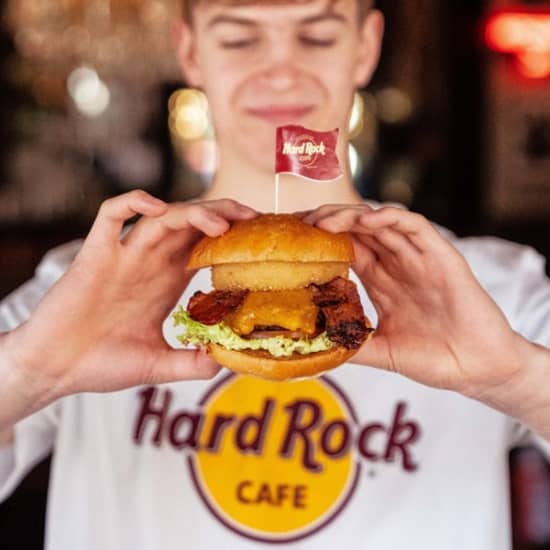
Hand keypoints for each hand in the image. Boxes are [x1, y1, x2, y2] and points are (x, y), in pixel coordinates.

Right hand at [4, 191, 256, 407]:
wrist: (54, 370)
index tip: (260, 238)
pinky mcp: (95, 255)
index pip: (205, 246)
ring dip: (192, 213)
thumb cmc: (101, 365)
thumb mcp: (157, 365)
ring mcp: (123, 256)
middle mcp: (149, 262)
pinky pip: (109, 216)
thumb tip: (224, 360)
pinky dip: (131, 204)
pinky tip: (155, 208)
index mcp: (166, 281)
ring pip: (162, 217)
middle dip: (223, 215)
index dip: (233, 237)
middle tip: (254, 220)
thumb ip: (190, 363)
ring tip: (221, 224)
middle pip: (191, 224)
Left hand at [303, 205, 527, 396]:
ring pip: (380, 223)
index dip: (319, 239)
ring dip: (349, 216)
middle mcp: (397, 264)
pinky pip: (415, 227)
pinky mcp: (442, 257)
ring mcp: (419, 258)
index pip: (345, 247)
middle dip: (326, 221)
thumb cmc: (436, 359)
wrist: (480, 369)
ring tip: (322, 221)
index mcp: (381, 280)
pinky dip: (390, 219)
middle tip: (299, 225)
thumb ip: (352, 346)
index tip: (291, 238)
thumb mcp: (383, 352)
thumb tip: (315, 351)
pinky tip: (366, 221)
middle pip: (357, 229)